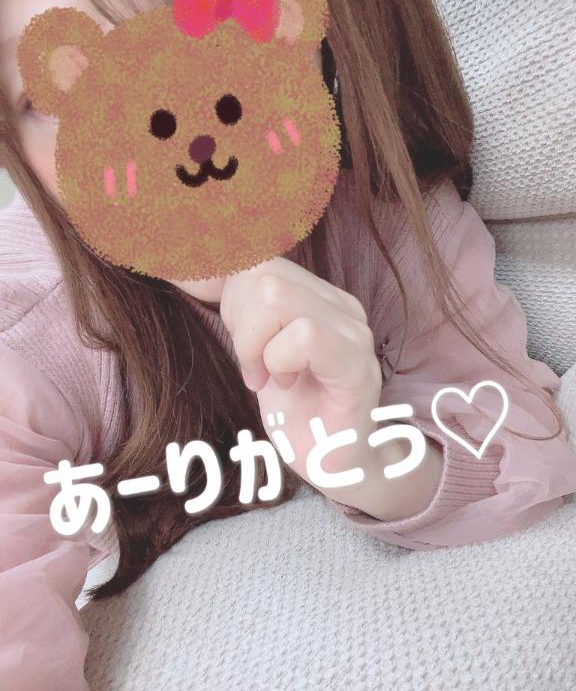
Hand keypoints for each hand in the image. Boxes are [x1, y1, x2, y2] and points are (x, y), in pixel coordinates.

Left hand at [218, 256, 385, 502]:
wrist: (337, 465)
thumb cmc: (298, 412)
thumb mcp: (258, 351)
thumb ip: (245, 312)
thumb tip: (204, 274)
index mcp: (319, 297)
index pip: (260, 262)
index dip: (234, 305)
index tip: (244, 348)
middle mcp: (341, 305)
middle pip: (264, 274)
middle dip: (241, 326)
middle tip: (254, 368)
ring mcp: (353, 332)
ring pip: (277, 296)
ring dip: (256, 345)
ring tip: (270, 378)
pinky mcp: (357, 365)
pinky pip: (305, 335)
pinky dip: (278, 361)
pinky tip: (285, 386)